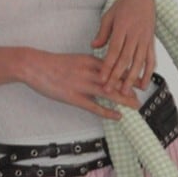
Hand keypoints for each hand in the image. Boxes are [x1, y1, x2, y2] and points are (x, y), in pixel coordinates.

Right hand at [19, 49, 137, 119]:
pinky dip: (108, 112)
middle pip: (116, 79)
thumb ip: (89, 65)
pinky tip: (118, 117)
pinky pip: (95, 107)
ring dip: (125, 100)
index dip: (129, 72)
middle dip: (132, 86)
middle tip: (143, 92)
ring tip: (136, 105)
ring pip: (109, 93)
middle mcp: (89, 72)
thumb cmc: (52, 64)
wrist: (34, 66)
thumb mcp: (75, 60)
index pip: (115, 66)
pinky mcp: (74, 97)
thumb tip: (101, 70)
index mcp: (90, 60)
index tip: (140, 76)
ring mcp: (82, 85)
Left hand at [92, 0, 155, 95]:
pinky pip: (151, 60)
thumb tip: (93, 46)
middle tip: (109, 90)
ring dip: (132, 79)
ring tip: (125, 92)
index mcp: (122, 27)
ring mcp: (145, 40)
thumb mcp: (109, 15)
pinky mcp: (151, 43)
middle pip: (126, 59)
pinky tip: (143, 86)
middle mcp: (135, 35)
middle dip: (117, 76)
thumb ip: (102, 33)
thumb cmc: (123, 7)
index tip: (102, 78)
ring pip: (139, 62)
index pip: (114, 50)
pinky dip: (148, 74)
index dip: (108, 66)